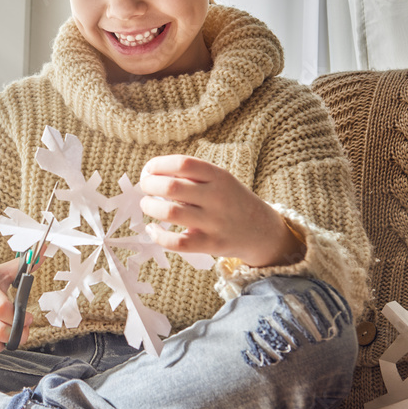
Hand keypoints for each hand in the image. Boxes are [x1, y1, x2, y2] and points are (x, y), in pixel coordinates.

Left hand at [139, 155, 304, 267]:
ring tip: (147, 205)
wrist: (262, 231)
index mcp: (219, 176)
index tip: (149, 169)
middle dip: (149, 185)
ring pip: (170, 213)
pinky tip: (152, 229)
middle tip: (145, 187)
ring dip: (150, 207)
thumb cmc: (232, 201)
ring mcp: (215, 222)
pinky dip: (158, 236)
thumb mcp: (220, 180)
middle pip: (171, 187)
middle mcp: (217, 197)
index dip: (158, 165)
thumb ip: (193, 176)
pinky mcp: (211, 244)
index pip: (182, 164)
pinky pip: (178, 242)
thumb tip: (152, 174)